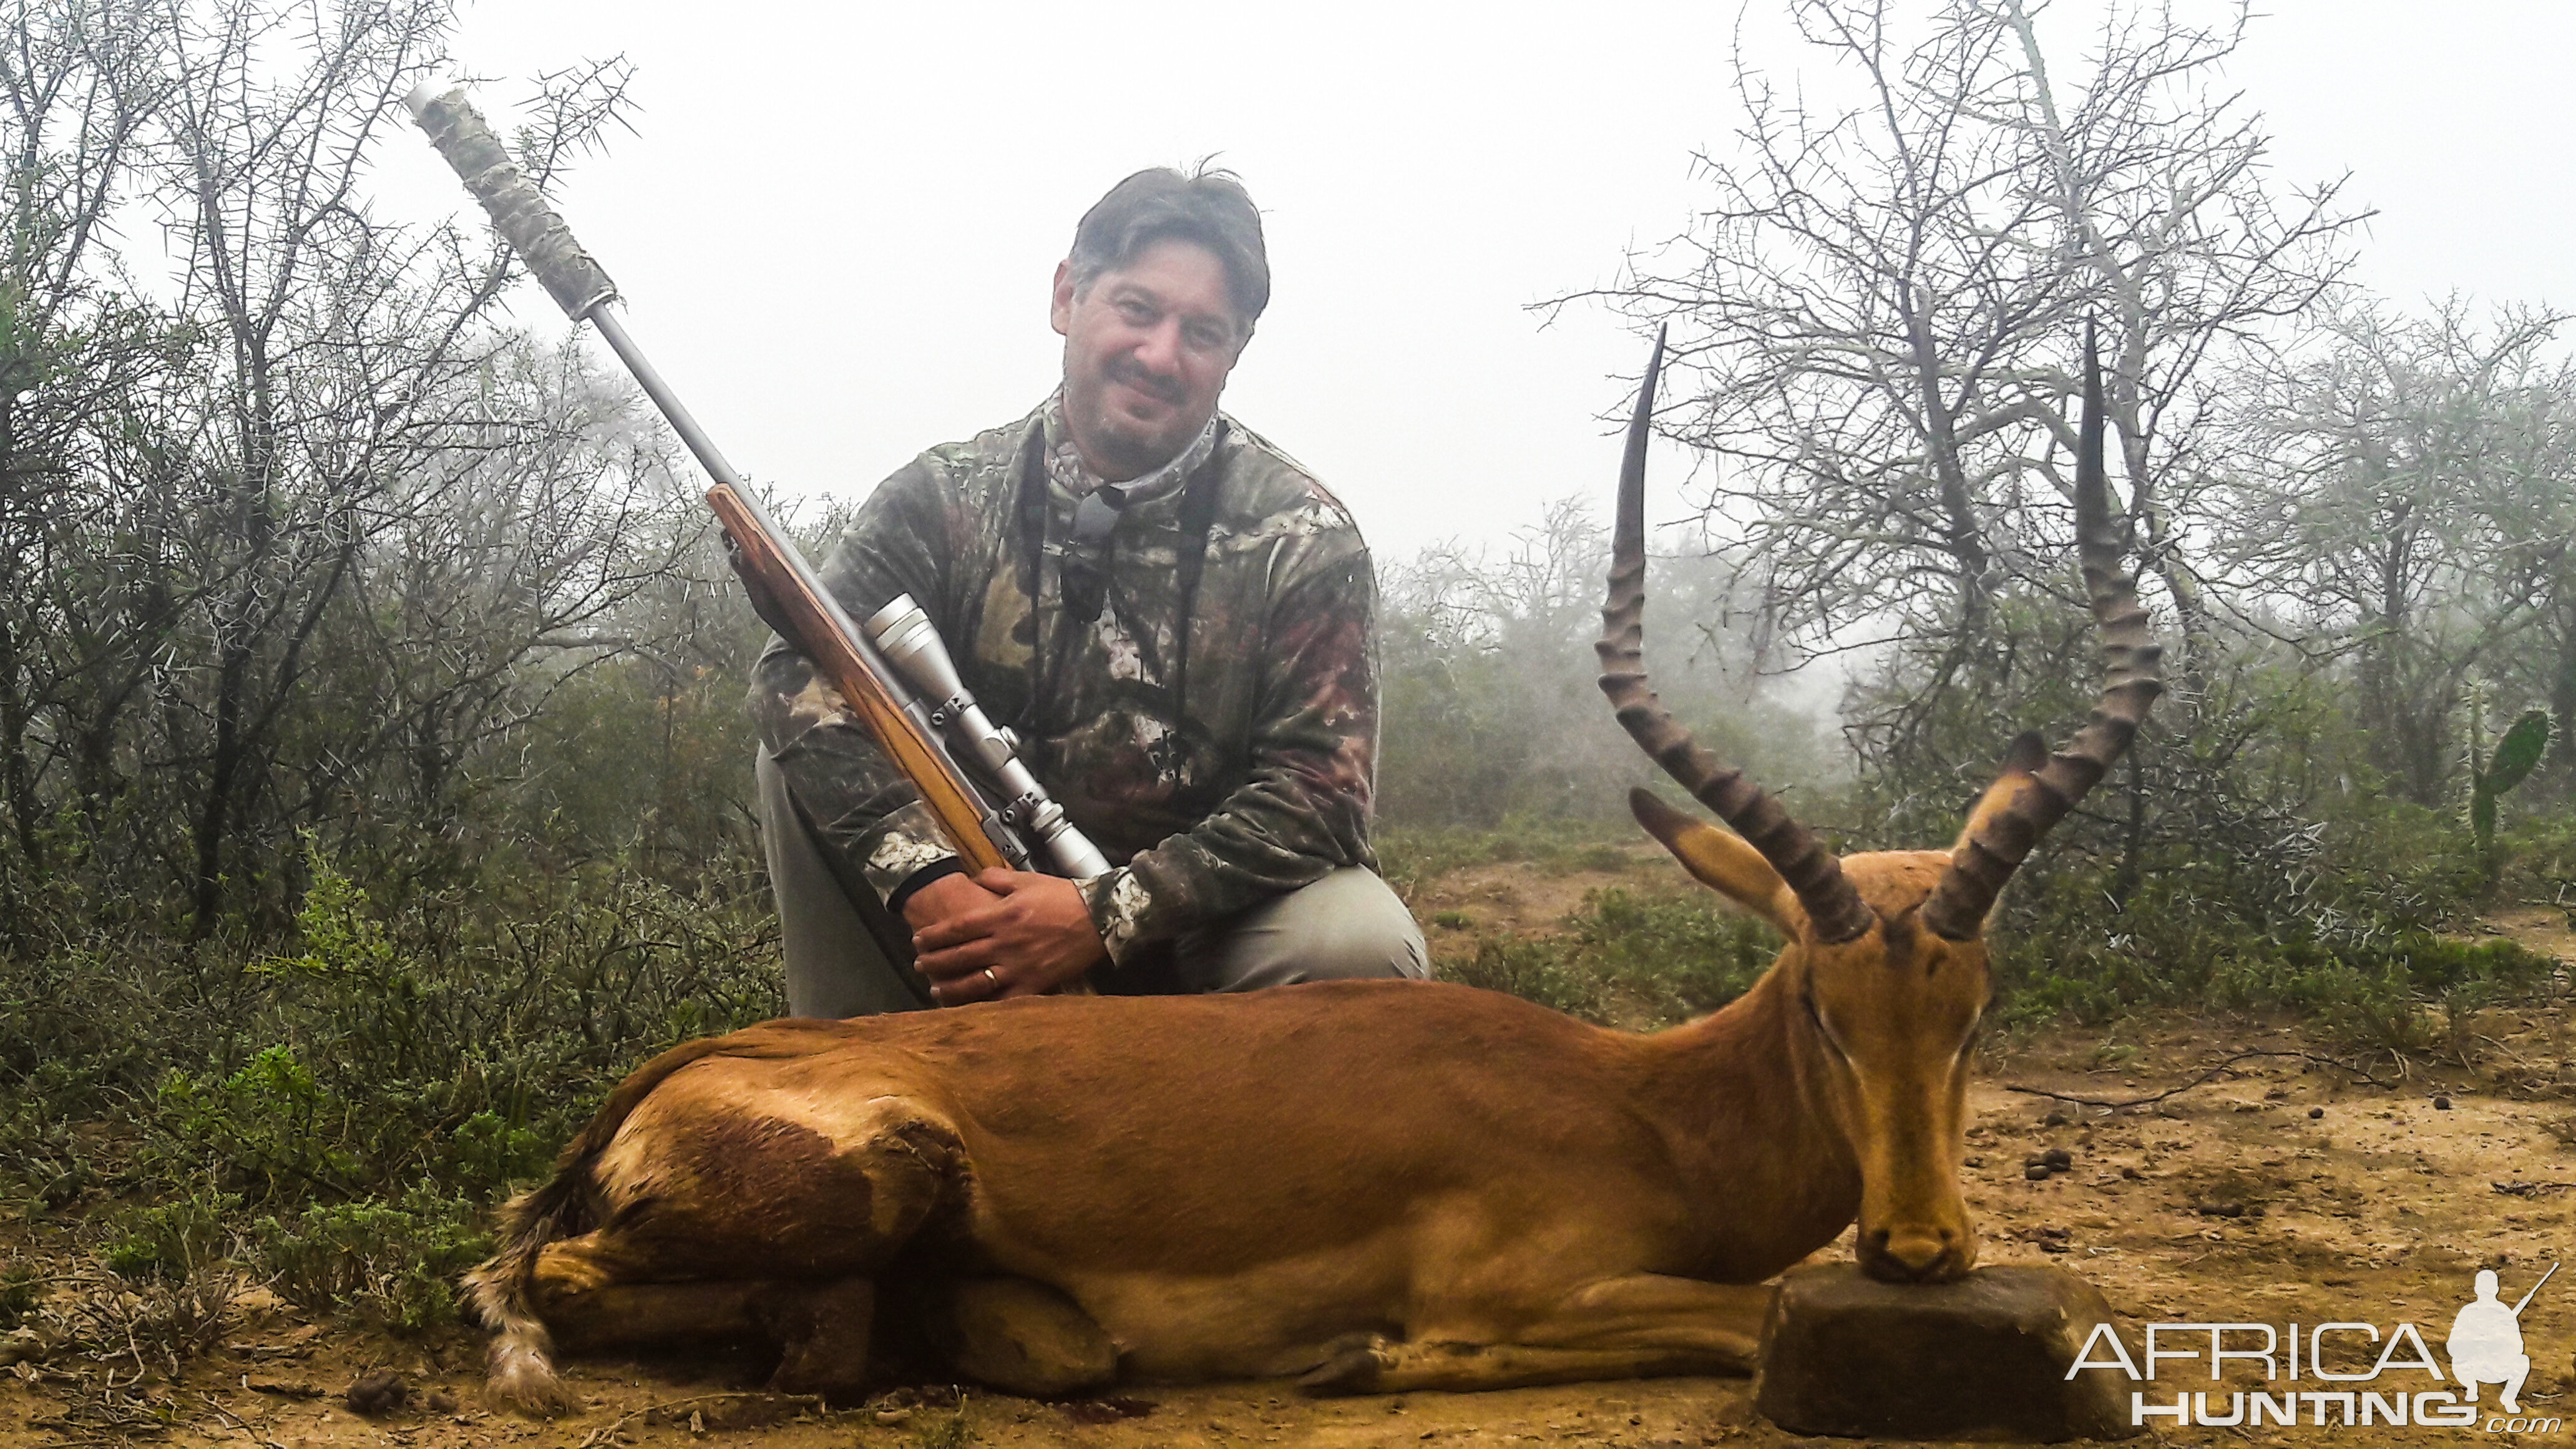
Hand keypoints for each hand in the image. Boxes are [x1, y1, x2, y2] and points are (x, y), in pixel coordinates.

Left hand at [911, 869, 1107, 1004]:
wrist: (1098, 919)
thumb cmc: (1062, 897)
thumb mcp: (1027, 879)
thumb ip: (995, 878)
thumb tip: (972, 879)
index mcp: (1001, 916)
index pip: (956, 928)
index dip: (933, 936)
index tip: (918, 940)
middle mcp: (1005, 943)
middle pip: (959, 956)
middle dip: (934, 961)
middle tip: (918, 965)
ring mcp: (1018, 967)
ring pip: (975, 982)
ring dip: (950, 987)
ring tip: (935, 988)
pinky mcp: (1033, 985)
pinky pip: (1003, 1000)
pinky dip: (984, 1005)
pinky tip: (969, 1008)